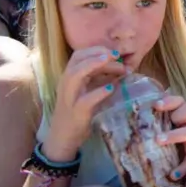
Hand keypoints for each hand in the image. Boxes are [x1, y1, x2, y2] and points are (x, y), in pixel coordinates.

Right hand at [42, 47, 126, 161]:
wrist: (63, 137)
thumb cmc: (78, 110)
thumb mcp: (88, 90)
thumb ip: (100, 77)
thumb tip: (122, 66)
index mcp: (69, 77)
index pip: (79, 55)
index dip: (96, 49)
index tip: (114, 52)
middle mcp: (66, 84)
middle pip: (77, 61)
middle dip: (97, 54)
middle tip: (117, 56)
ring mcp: (70, 98)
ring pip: (75, 76)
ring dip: (94, 66)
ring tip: (113, 63)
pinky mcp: (76, 113)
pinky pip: (85, 100)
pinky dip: (98, 92)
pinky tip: (111, 88)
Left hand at [153, 95, 185, 179]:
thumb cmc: (174, 144)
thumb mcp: (165, 132)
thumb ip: (149, 126)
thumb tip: (116, 122)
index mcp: (180, 116)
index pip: (179, 101)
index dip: (170, 100)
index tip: (155, 105)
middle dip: (179, 111)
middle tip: (168, 119)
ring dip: (175, 134)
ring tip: (158, 141)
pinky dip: (182, 168)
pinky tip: (172, 175)